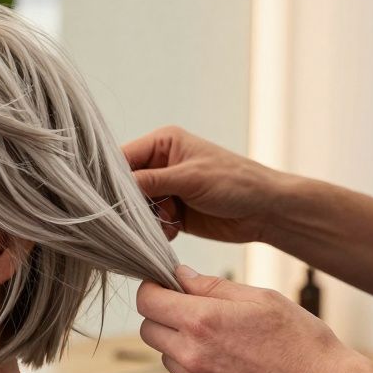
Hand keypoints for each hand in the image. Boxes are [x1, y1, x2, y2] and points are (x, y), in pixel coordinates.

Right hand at [122, 126, 286, 243]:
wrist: (267, 211)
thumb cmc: (236, 183)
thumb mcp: (190, 178)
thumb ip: (151, 181)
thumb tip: (114, 189)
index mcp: (163, 143)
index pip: (122, 158)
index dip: (111, 178)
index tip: (105, 198)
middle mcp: (160, 164)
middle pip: (125, 185)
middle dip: (131, 203)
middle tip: (143, 214)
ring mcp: (166, 188)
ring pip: (136, 207)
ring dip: (146, 219)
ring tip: (168, 221)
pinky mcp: (172, 211)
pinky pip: (150, 222)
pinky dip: (157, 230)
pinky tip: (174, 229)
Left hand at [136, 265, 366, 372]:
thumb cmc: (301, 341)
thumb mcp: (261, 298)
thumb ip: (213, 286)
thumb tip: (181, 276)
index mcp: (203, 322)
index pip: (147, 300)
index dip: (152, 288)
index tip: (163, 285)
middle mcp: (193, 354)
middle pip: (148, 328)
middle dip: (162, 313)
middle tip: (189, 307)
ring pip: (164, 353)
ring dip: (177, 340)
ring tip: (215, 335)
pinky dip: (193, 363)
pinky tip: (226, 357)